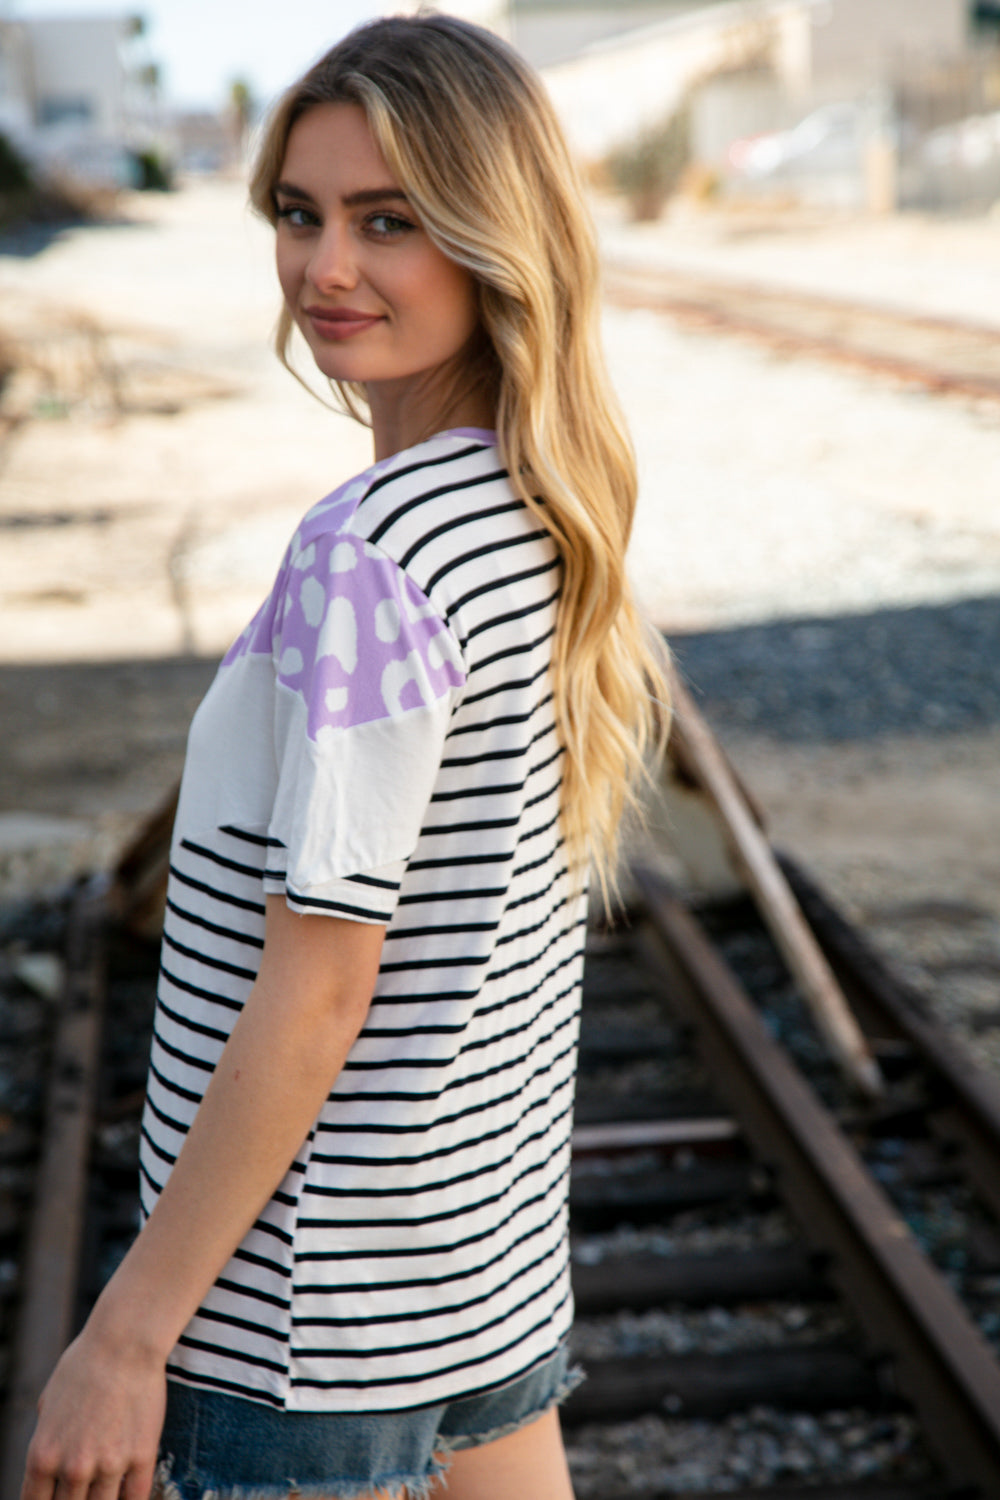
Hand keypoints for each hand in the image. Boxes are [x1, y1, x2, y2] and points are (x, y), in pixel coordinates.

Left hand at [20, 1322, 165, 1499]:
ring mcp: (109, 1465)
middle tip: (82, 1489)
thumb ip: (48, 1441)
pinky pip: (136, 1498)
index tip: (55, 1498)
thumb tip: (50, 1467)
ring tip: (103, 1489)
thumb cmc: (84, 1365)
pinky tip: (127, 1495)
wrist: (125, 1342)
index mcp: (43, 1456)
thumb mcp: (48, 1405)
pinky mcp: (141, 1457)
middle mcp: (73, 1467)